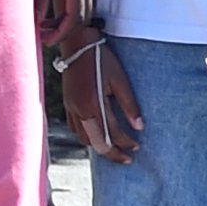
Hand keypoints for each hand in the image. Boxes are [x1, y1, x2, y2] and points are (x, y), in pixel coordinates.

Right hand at [53, 27, 141, 160]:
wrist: (77, 45)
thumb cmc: (102, 59)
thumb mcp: (120, 80)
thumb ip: (130, 104)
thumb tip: (139, 126)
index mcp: (94, 104)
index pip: (112, 133)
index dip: (125, 143)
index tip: (136, 148)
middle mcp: (80, 110)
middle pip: (96, 142)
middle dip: (112, 154)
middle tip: (127, 160)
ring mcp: (71, 108)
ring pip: (84, 138)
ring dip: (99, 146)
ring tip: (114, 149)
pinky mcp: (67, 104)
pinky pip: (75, 128)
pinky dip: (87, 136)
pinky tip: (98, 136)